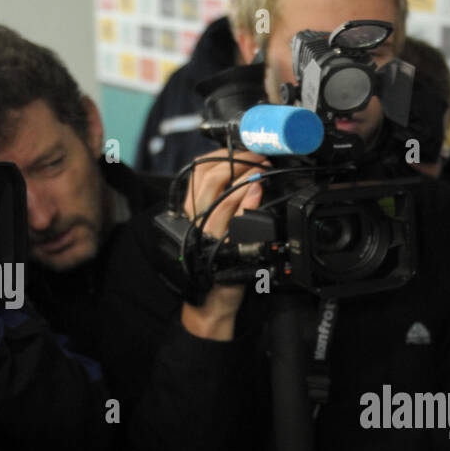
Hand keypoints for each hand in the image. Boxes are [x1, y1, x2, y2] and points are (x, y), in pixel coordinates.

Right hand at [178, 149, 267, 340]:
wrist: (212, 302)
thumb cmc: (215, 263)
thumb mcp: (213, 228)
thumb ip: (221, 204)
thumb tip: (241, 177)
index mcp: (189, 211)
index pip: (196, 173)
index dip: (218, 156)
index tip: (239, 148)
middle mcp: (194, 220)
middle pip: (206, 180)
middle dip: (233, 163)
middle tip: (256, 157)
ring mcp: (207, 235)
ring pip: (217, 197)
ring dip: (242, 178)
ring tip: (260, 168)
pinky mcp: (222, 249)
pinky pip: (232, 222)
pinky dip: (245, 203)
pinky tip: (257, 191)